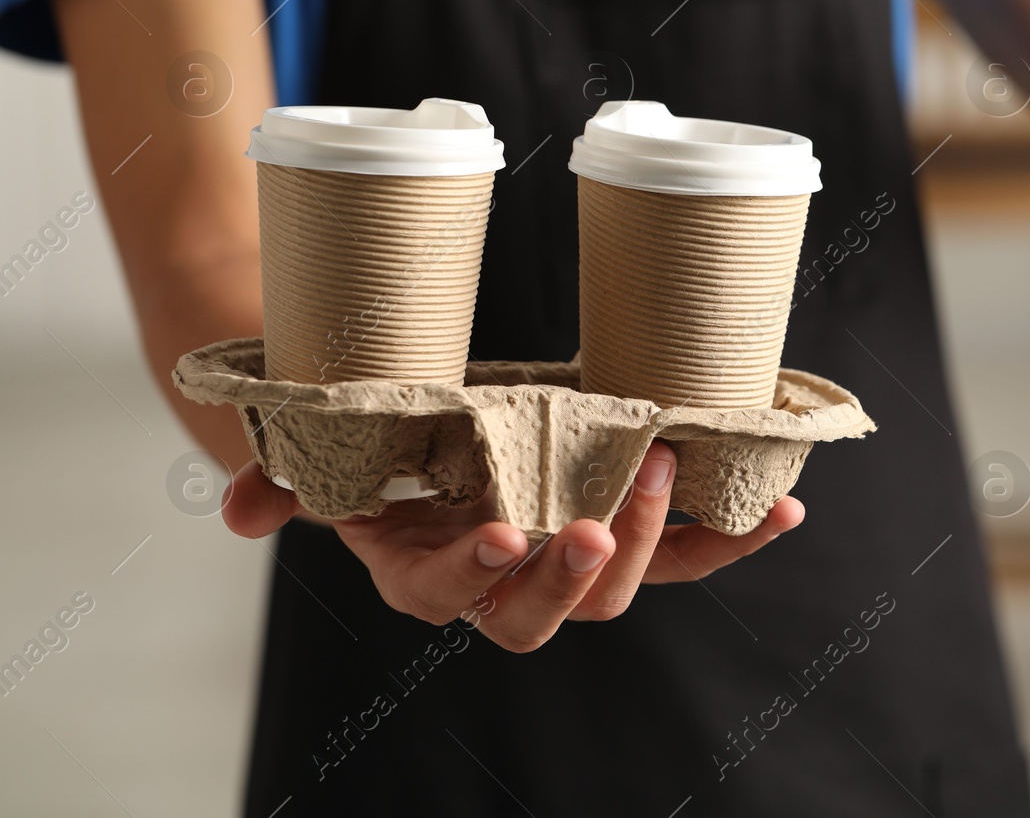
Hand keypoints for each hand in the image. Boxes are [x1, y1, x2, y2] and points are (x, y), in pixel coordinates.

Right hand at [221, 440, 803, 651]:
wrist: (430, 430)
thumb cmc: (379, 448)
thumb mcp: (325, 462)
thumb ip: (280, 485)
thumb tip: (234, 511)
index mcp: (429, 573)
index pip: (450, 594)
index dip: (476, 573)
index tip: (503, 534)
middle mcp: (505, 582)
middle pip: (547, 611)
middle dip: (578, 572)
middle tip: (600, 518)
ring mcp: (572, 559)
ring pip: (623, 586)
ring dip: (659, 542)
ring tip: (677, 472)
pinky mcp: (626, 532)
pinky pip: (688, 554)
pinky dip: (734, 536)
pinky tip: (784, 510)